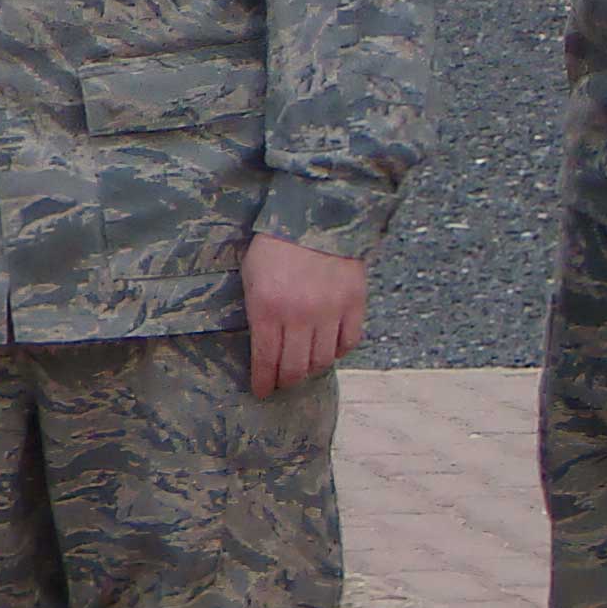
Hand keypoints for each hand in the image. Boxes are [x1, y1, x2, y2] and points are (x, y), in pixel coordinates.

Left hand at [243, 235, 367, 396]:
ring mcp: (330, 311)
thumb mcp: (251, 276)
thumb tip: (262, 346)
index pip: (265, 359)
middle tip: (282, 383)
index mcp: (267, 308)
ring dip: (311, 368)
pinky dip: (338, 351)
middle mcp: (299, 315)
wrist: (316, 216)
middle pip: (295, 367)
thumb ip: (257, 312)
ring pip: (322, 359)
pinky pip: (349, 342)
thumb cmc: (275, 246)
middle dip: (286, 380)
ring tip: (304, 367)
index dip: (264, 381)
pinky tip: (329, 349)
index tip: (262, 391)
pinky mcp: (355, 304)